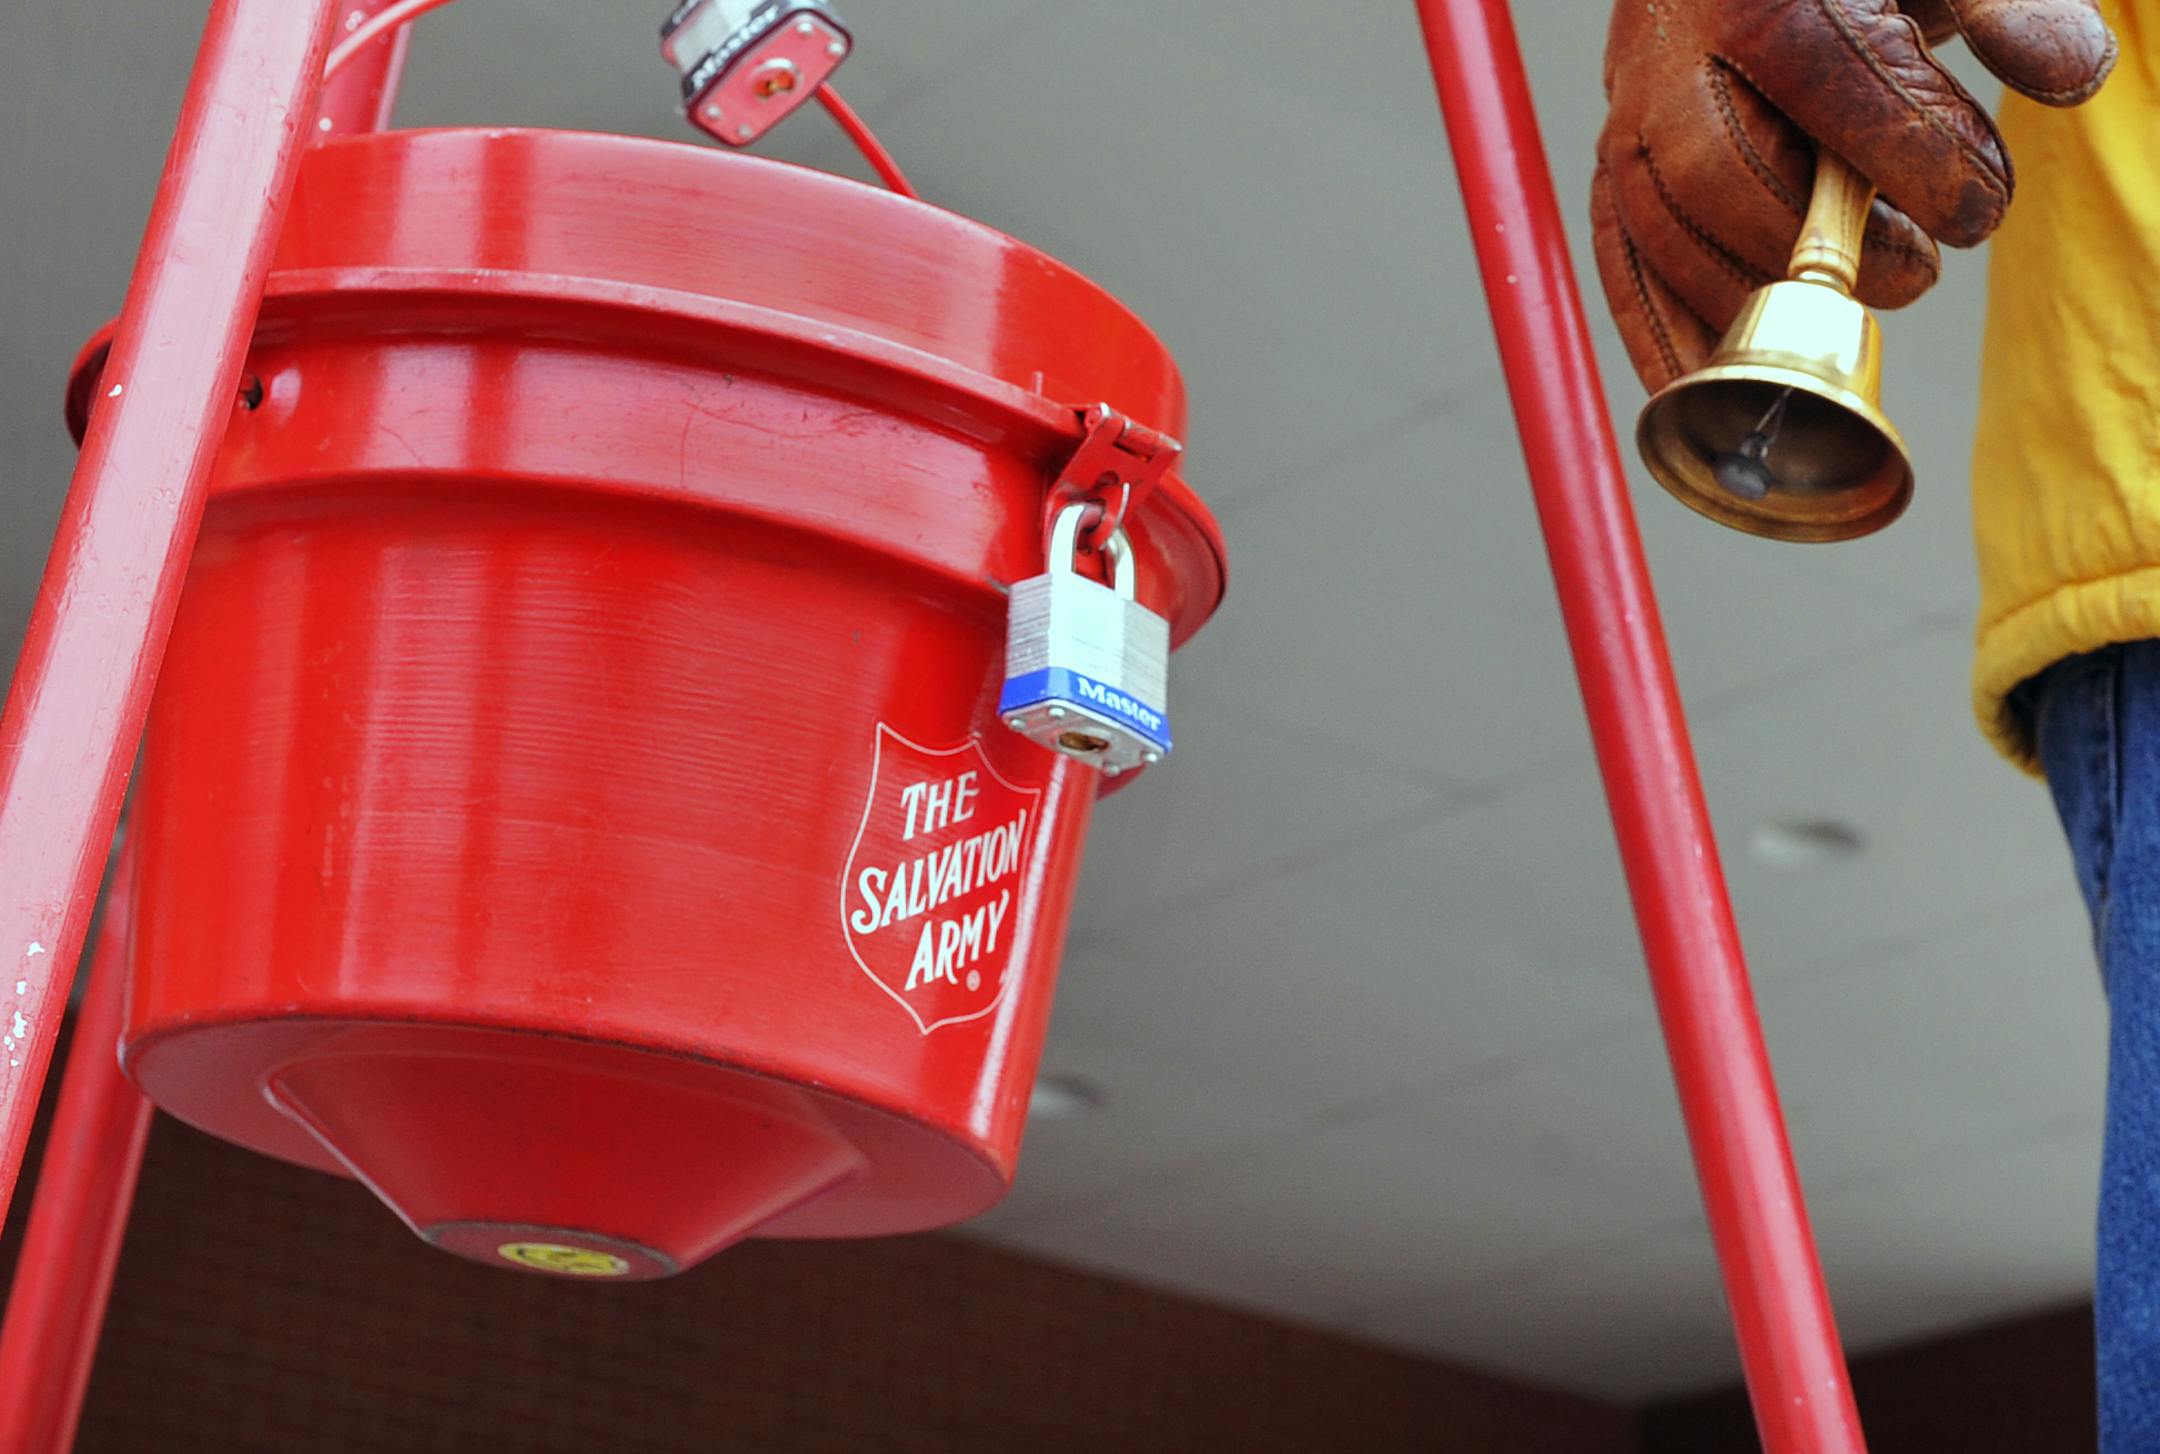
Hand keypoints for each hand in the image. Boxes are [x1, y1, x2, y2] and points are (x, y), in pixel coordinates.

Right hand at [1592, 0, 2114, 391]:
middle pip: (1721, 170)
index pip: (1832, 81)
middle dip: (1818, 247)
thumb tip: (2074, 75)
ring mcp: (1627, 120)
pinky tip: (1708, 385)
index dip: (1913, 160)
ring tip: (1840, 313)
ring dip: (1750, 298)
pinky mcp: (1610, 176)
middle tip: (1912, 274)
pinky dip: (1659, 336)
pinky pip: (1619, 266)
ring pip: (1661, 230)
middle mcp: (1672, 55)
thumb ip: (2008, 9)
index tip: (1977, 210)